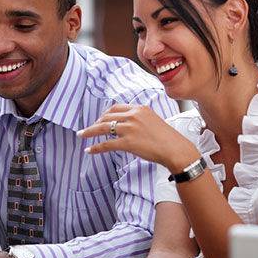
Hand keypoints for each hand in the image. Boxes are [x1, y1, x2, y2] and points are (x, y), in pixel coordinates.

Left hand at [78, 104, 198, 171]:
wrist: (176, 149)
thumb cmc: (167, 138)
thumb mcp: (153, 120)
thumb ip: (139, 119)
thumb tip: (125, 124)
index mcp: (140, 108)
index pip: (116, 107)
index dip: (104, 114)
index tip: (99, 120)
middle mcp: (134, 115)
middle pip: (107, 116)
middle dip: (95, 123)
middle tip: (88, 130)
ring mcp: (130, 128)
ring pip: (103, 128)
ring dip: (89, 132)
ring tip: (81, 135)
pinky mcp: (128, 142)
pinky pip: (106, 144)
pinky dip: (96, 147)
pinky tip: (89, 150)